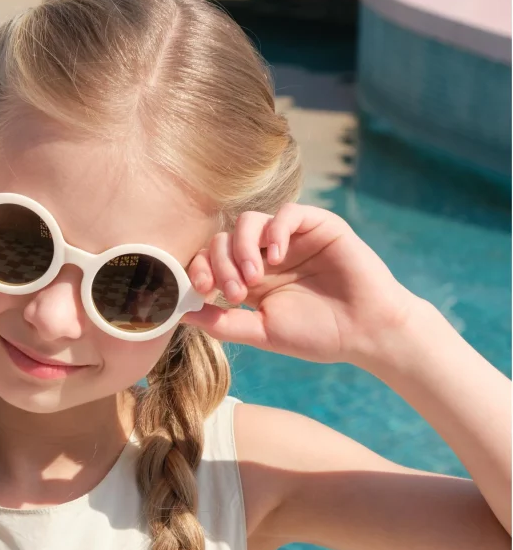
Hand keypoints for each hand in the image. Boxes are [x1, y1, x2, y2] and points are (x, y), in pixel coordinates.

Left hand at [182, 203, 419, 365]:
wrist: (368, 333)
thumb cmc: (318, 335)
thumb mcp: (263, 332)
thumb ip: (224, 323)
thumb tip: (181, 313)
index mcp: (249, 278)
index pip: (210, 260)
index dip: (199, 269)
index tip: (202, 291)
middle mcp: (266, 255)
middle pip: (223, 239)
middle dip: (220, 265)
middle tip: (237, 293)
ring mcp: (291, 238)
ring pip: (249, 222)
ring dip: (242, 248)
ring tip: (254, 278)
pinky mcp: (319, 226)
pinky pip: (287, 213)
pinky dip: (275, 231)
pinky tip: (277, 257)